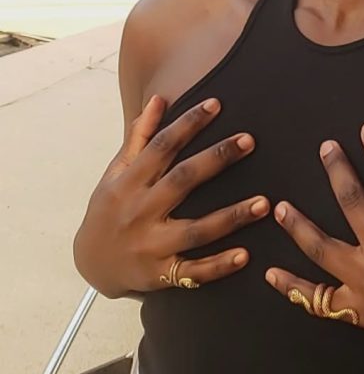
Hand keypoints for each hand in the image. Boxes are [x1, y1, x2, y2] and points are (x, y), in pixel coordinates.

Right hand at [73, 95, 269, 296]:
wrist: (90, 264)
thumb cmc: (108, 210)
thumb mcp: (116, 172)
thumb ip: (139, 137)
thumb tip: (159, 99)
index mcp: (130, 182)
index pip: (161, 146)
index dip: (187, 124)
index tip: (216, 104)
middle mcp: (140, 211)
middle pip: (182, 180)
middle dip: (216, 159)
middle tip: (248, 140)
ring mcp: (151, 245)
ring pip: (196, 230)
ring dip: (231, 217)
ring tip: (264, 203)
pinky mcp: (161, 274)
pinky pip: (194, 271)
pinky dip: (219, 265)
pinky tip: (246, 255)